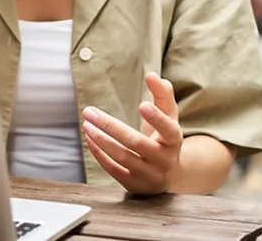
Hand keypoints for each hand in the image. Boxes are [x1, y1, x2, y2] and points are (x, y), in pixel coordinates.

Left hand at [81, 73, 182, 195]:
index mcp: (174, 140)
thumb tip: (153, 75)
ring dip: (101, 140)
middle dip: (110, 126)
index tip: (141, 104)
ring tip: (86, 124)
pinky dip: (100, 154)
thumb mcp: (169, 116)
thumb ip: (163, 94)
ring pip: (123, 158)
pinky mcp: (135, 185)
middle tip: (89, 111)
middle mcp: (164, 160)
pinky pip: (114, 170)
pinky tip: (89, 139)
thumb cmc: (164, 137)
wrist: (169, 174)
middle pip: (137, 143)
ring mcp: (150, 175)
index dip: (156, 118)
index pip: (168, 129)